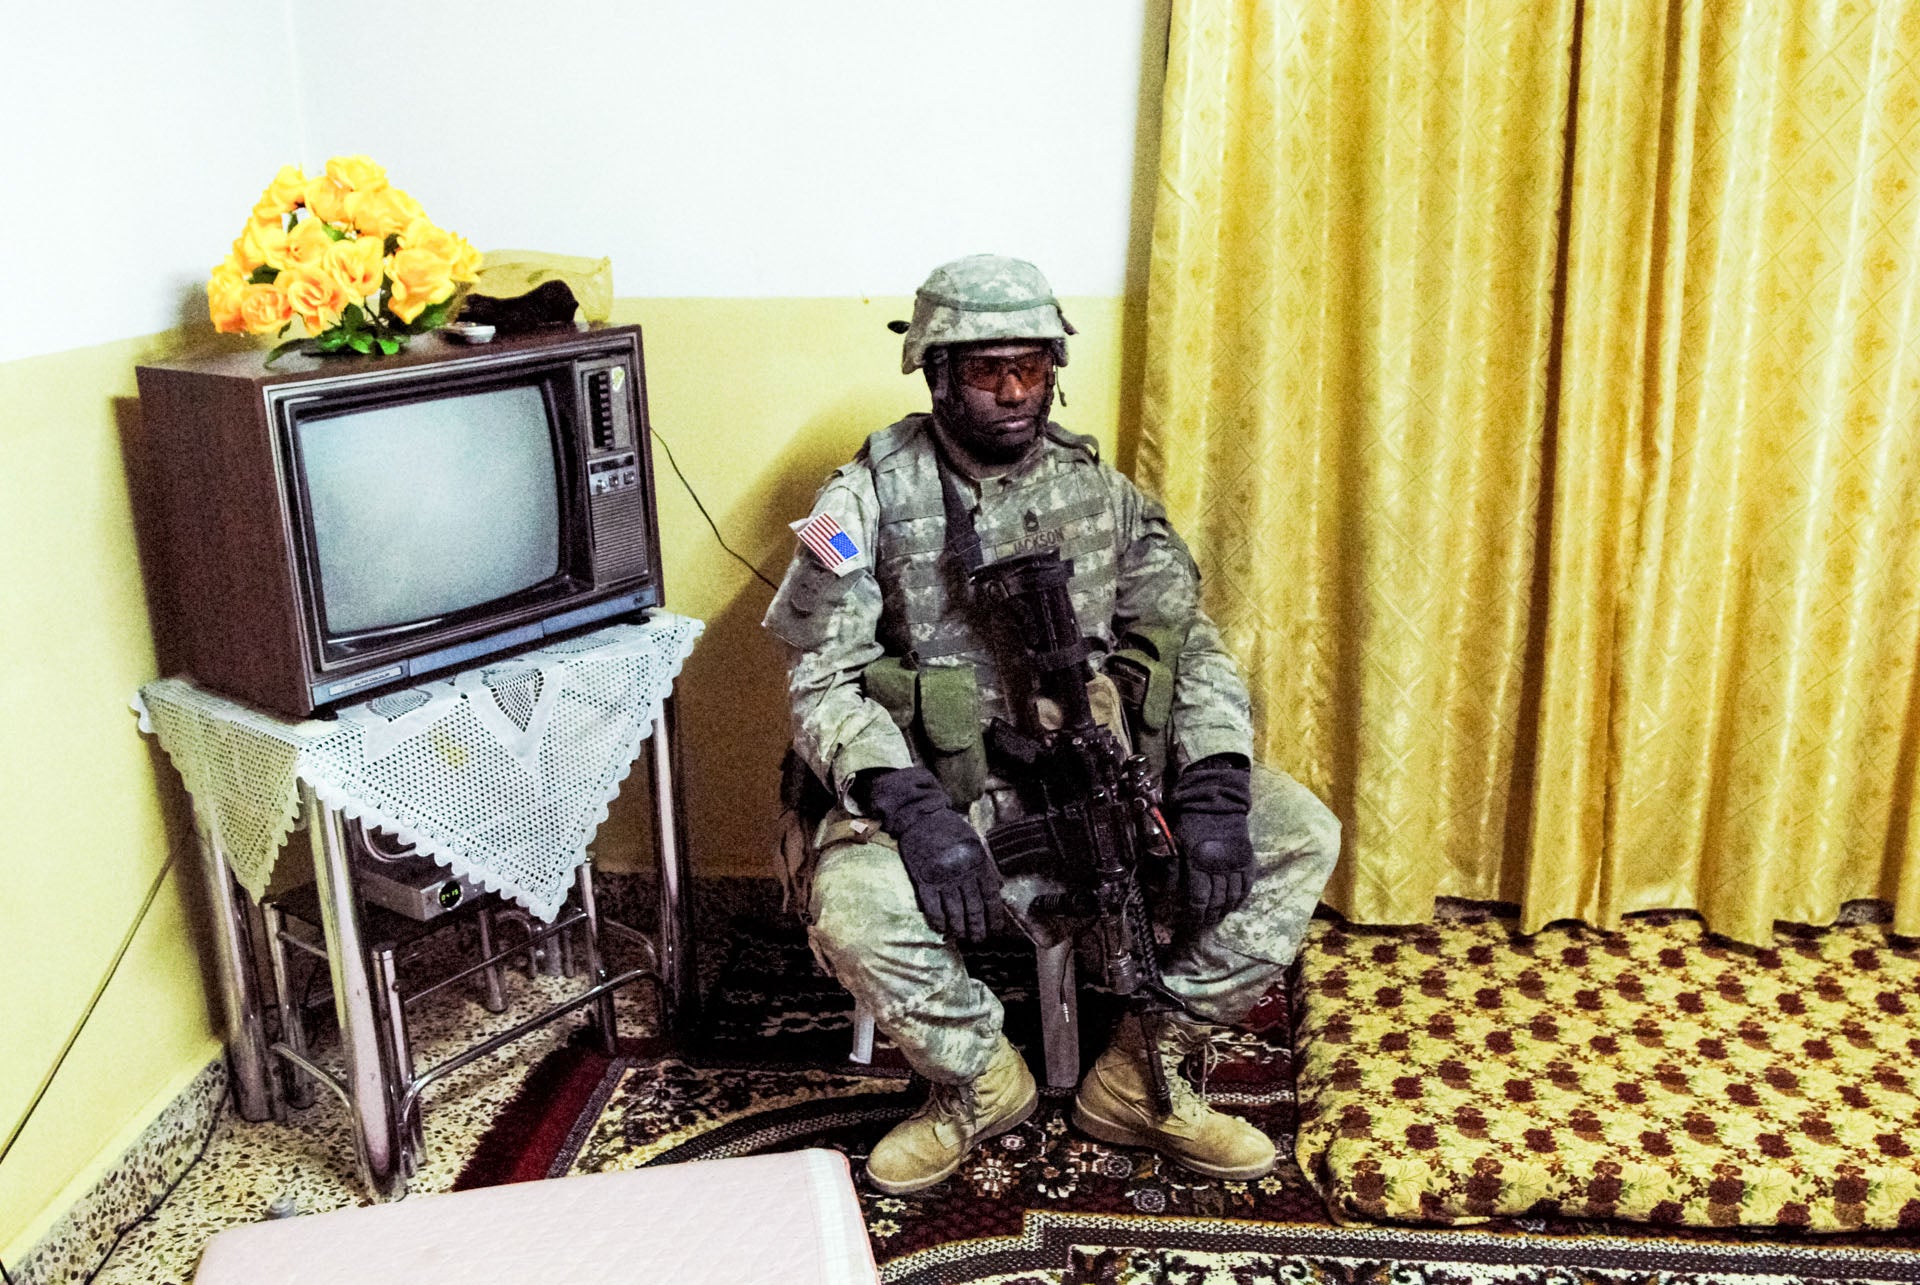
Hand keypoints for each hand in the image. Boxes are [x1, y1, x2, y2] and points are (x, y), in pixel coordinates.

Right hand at [860, 766, 1002, 941]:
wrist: (921, 816)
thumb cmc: (950, 829)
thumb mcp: (975, 843)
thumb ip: (985, 866)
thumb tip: (998, 889)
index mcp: (977, 862)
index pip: (990, 896)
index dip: (993, 916)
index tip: (995, 930)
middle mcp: (962, 872)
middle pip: (973, 907)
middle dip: (977, 927)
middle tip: (978, 939)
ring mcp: (942, 877)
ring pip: (954, 910)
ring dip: (958, 927)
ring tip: (961, 937)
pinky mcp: (923, 879)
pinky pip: (932, 906)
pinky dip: (937, 920)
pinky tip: (941, 928)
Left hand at [1167, 755, 1254, 925]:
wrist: (1215, 801)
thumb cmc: (1190, 821)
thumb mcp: (1175, 843)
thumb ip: (1174, 868)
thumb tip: (1169, 892)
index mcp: (1198, 863)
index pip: (1198, 899)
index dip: (1195, 915)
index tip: (1190, 923)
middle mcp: (1218, 867)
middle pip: (1215, 901)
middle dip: (1208, 916)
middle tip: (1203, 923)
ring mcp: (1234, 863)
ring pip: (1232, 896)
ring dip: (1224, 909)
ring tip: (1218, 916)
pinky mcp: (1246, 858)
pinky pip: (1246, 884)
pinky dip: (1241, 897)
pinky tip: (1235, 903)